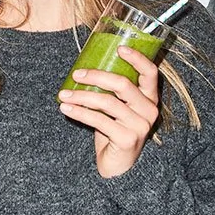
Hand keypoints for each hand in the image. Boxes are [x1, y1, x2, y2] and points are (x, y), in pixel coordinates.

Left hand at [57, 45, 159, 177]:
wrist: (118, 167)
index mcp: (149, 98)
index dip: (137, 58)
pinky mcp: (127, 139)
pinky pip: (99, 120)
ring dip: (81, 96)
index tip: (120, 47)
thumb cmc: (115, 131)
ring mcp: (140, 126)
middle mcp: (149, 110)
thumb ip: (111, 92)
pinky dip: (79, 113)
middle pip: (123, 84)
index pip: (150, 73)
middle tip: (76, 75)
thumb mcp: (117, 108)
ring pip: (107, 102)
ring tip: (63, 94)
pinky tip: (65, 109)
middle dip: (96, 76)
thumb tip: (84, 70)